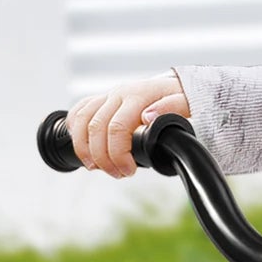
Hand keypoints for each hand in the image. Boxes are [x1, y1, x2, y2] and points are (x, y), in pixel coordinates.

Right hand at [68, 72, 191, 177]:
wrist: (173, 87)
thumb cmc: (181, 99)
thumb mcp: (186, 102)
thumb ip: (171, 107)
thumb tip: (148, 117)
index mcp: (138, 95)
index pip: (117, 128)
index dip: (118, 154)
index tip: (129, 170)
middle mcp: (119, 94)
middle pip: (96, 128)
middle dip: (103, 158)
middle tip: (118, 174)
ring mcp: (107, 96)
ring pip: (82, 120)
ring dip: (84, 148)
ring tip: (96, 167)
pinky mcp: (100, 100)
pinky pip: (78, 112)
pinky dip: (76, 132)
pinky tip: (85, 149)